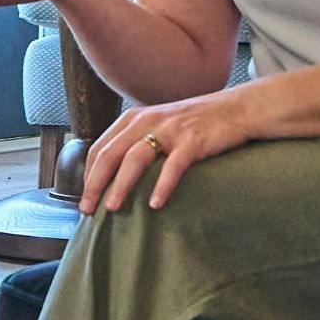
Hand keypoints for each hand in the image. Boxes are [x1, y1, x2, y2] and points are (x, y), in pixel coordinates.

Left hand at [73, 88, 250, 211]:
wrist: (235, 110)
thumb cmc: (194, 124)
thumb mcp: (158, 125)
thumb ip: (136, 142)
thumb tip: (113, 176)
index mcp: (134, 119)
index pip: (100, 147)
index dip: (88, 174)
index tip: (83, 198)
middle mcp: (147, 121)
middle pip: (111, 153)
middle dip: (95, 183)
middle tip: (87, 209)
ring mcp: (170, 130)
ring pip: (136, 158)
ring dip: (121, 184)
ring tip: (113, 208)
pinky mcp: (193, 140)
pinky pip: (173, 165)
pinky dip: (162, 185)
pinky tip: (155, 204)